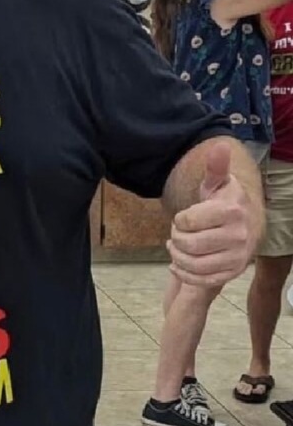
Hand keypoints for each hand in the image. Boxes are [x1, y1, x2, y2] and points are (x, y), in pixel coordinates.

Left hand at [168, 144, 256, 287]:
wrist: (249, 225)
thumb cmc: (226, 202)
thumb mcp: (218, 183)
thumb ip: (215, 167)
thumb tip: (219, 145)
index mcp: (230, 211)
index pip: (187, 220)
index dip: (179, 219)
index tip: (184, 218)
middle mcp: (237, 236)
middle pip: (189, 244)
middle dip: (176, 238)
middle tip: (178, 233)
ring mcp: (237, 257)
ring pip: (194, 264)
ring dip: (177, 257)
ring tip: (175, 248)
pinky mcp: (233, 273)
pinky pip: (203, 280)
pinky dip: (184, 274)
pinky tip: (178, 265)